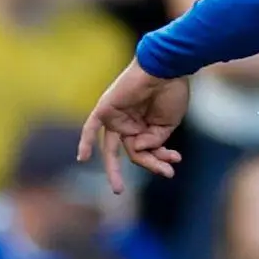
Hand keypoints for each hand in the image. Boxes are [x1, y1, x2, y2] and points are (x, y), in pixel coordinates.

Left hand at [77, 60, 190, 191]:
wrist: (166, 69)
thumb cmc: (171, 92)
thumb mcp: (167, 124)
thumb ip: (154, 141)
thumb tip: (137, 149)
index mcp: (144, 125)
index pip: (147, 149)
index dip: (160, 158)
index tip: (176, 160)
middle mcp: (128, 122)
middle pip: (133, 151)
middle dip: (149, 164)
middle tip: (166, 174)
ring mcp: (116, 117)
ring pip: (113, 148)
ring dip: (114, 169)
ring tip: (118, 190)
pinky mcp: (105, 109)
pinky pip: (91, 127)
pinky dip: (85, 141)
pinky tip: (82, 159)